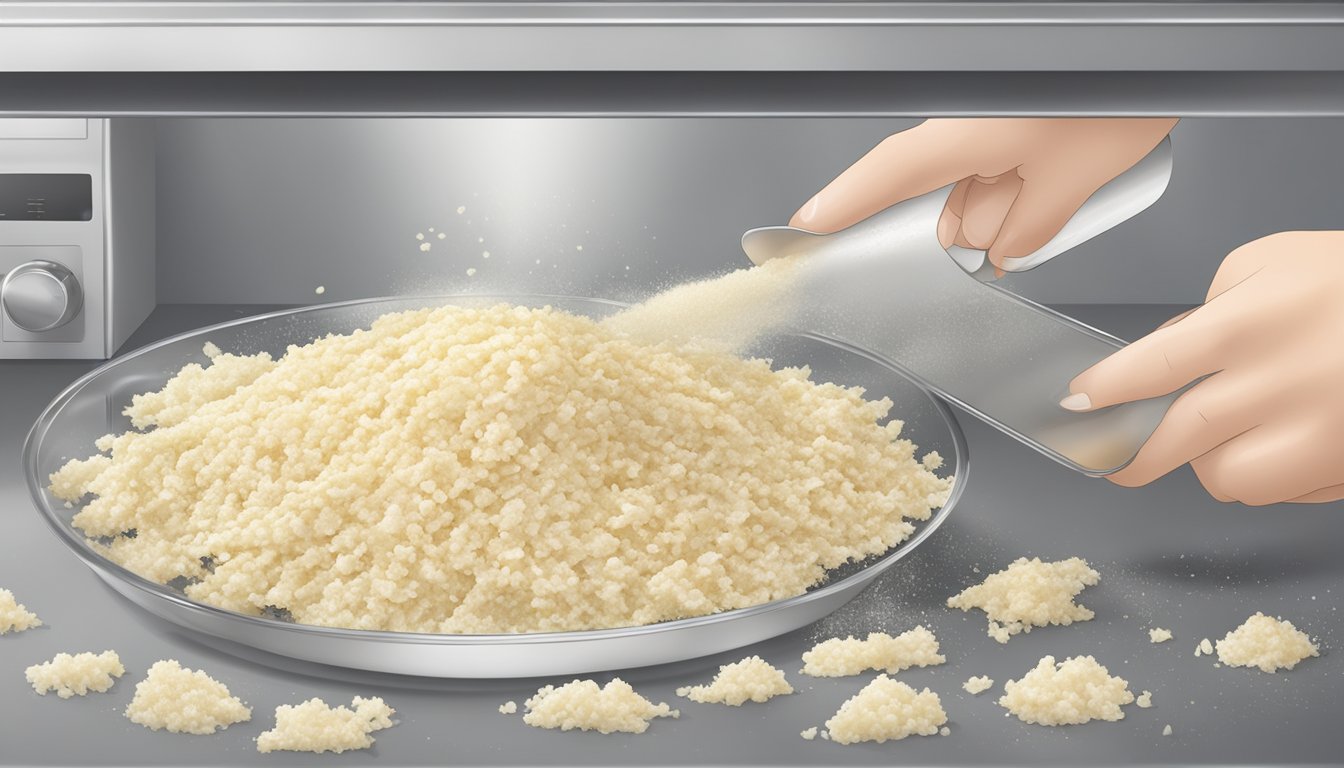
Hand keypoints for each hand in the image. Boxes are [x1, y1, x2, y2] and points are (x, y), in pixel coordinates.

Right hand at [791, 118, 1176, 272]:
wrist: (1157, 54)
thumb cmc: (1119, 95)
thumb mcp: (1077, 178)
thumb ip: (1030, 226)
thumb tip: (1002, 252)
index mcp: (971, 129)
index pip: (891, 173)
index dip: (844, 203)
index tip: (805, 226)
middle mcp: (968, 121)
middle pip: (938, 188)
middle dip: (967, 225)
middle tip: (1003, 248)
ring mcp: (988, 118)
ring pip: (971, 180)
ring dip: (998, 208)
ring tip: (1046, 205)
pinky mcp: (1010, 117)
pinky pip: (994, 164)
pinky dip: (1011, 188)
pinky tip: (1040, 200)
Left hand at [1062, 231, 1343, 504]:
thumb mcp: (1270, 262)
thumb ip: (1208, 310)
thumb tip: (1165, 359)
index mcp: (1248, 325)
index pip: (1150, 369)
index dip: (1104, 393)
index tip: (1073, 407)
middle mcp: (1277, 386)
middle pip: (1175, 440)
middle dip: (1129, 456)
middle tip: (1110, 459)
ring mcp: (1316, 435)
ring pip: (1226, 480)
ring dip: (1209, 464)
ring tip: (1224, 436)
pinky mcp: (1340, 468)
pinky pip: (1280, 492)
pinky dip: (1266, 475)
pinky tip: (1280, 442)